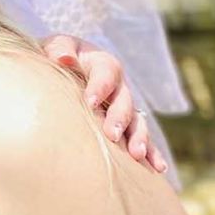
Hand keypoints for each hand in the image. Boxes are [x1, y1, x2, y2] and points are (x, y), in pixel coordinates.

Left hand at [38, 33, 166, 174]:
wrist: (65, 67)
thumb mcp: (57, 46)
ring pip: (136, 122)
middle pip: (124, 101)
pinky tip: (157, 168)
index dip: (100, 87)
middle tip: (112, 134)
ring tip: (137, 155)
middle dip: (119, 118)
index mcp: (103, 64)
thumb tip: (64, 59)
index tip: (90, 102)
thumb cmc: (58, 57)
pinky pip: (140, 139)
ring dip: (139, 138)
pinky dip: (151, 153)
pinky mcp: (126, 125)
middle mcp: (118, 86)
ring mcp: (124, 107)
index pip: (106, 73)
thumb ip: (60, 50)